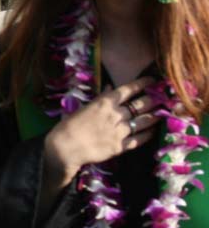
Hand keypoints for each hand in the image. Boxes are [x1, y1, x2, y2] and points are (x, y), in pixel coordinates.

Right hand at [43, 76, 160, 188]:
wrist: (66, 146)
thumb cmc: (70, 124)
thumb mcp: (84, 107)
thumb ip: (101, 98)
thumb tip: (111, 87)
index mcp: (104, 102)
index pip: (128, 89)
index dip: (142, 84)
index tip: (152, 80)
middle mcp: (115, 114)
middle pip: (140, 105)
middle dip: (153, 100)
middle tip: (162, 97)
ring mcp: (120, 131)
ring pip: (144, 121)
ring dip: (154, 116)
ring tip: (161, 113)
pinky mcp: (121, 146)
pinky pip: (139, 139)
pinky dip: (148, 134)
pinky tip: (153, 131)